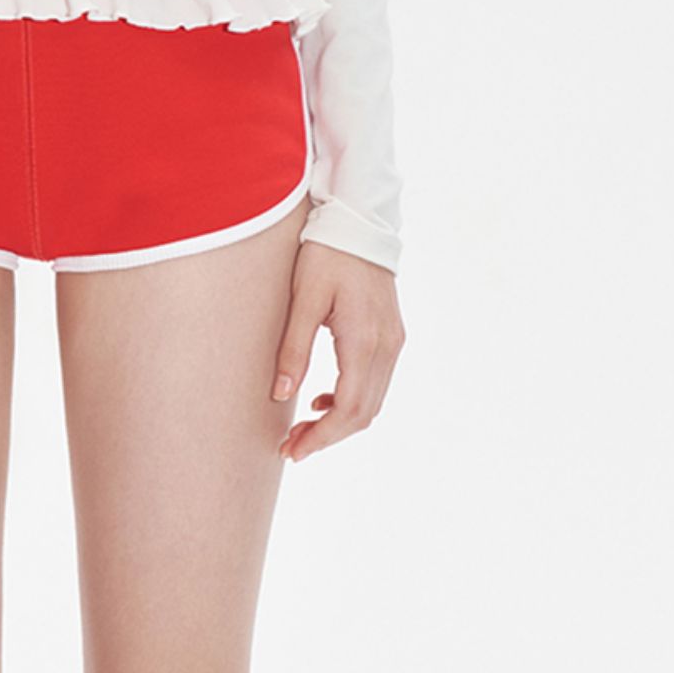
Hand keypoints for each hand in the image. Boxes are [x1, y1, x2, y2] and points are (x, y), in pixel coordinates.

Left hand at [270, 245, 403, 460]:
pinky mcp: (391, 335)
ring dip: (340, 422)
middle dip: (328, 437)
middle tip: (291, 446)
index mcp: (364, 340)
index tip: (292, 450)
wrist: (359, 222)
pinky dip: (352, 400)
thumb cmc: (326, 254)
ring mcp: (393, 341)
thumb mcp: (304, 299)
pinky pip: (376, 382)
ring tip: (302, 429)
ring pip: (372, 402)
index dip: (321, 438)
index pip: (347, 410)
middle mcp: (386, 346)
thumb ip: (293, 349)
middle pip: (363, 413)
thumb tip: (280, 395)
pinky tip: (323, 399)